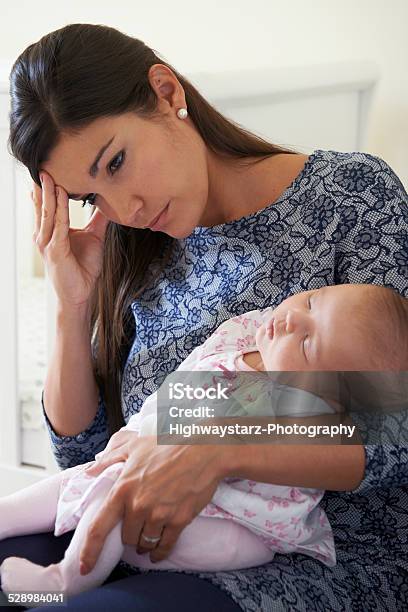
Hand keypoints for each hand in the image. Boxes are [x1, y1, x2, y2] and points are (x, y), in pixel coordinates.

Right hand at [31, 171, 109, 307]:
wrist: (80, 294)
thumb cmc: (83, 269)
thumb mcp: (94, 238)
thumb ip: (98, 220)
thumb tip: (108, 204)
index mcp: (50, 232)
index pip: (45, 206)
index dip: (45, 190)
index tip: (45, 171)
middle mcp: (44, 236)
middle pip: (42, 206)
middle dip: (41, 186)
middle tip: (42, 166)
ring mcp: (47, 244)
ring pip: (48, 213)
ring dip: (48, 194)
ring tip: (47, 176)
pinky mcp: (55, 251)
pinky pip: (58, 226)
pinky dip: (60, 211)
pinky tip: (60, 197)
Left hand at [79, 433, 225, 573]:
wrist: (203, 449)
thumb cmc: (168, 444)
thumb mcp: (134, 445)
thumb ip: (108, 459)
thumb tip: (89, 472)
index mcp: (123, 488)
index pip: (99, 527)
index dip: (89, 551)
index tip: (84, 567)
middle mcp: (138, 505)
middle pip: (126, 537)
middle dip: (130, 535)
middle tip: (136, 527)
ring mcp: (159, 514)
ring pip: (145, 543)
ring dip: (144, 544)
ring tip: (147, 539)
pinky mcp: (179, 520)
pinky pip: (165, 546)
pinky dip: (160, 552)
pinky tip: (158, 552)